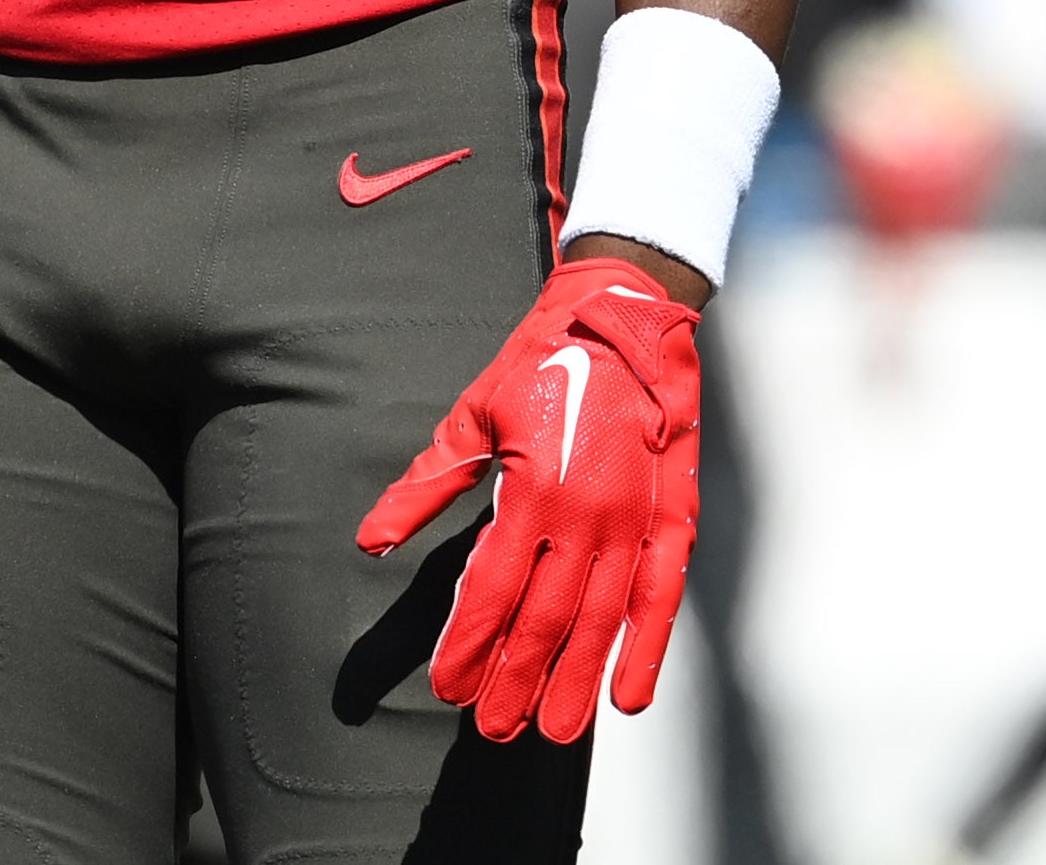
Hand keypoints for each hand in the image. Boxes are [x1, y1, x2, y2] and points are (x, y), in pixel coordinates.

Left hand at [356, 258, 701, 744]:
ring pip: (601, 620)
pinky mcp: (674, 515)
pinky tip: (629, 697)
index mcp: (533, 488)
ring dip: (575, 680)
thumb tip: (371, 542)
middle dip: (515, 679)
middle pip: (546, 618)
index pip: (493, 588)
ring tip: (553, 731)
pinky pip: (661, 594)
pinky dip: (648, 648)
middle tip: (493, 729)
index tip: (447, 687)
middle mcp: (589, 512)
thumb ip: (424, 488)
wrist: (628, 315)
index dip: (470, 643)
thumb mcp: (472, 419)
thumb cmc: (542, 364)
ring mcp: (636, 517)